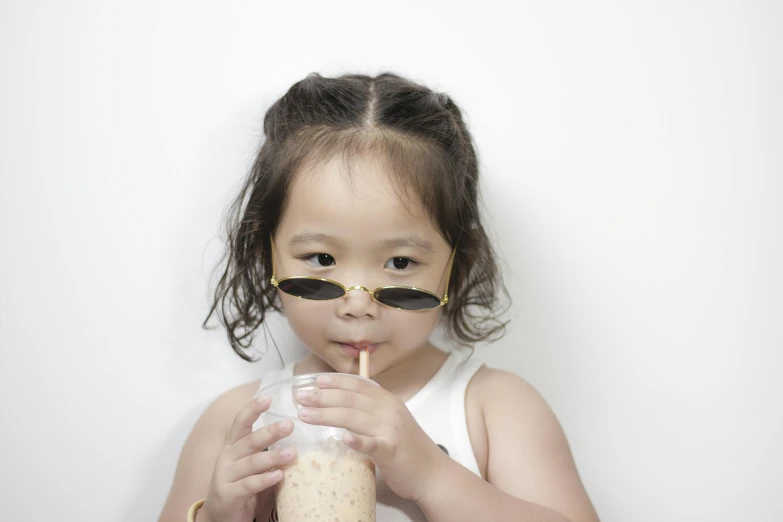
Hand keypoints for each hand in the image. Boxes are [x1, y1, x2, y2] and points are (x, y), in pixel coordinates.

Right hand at [200, 396, 295, 521]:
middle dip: (270, 432)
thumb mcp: (251, 465)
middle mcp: (227, 458)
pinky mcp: (228, 495)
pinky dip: (264, 480)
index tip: (267, 397)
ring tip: (292, 453)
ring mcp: (225, 477)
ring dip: (272, 457)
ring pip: (251, 463)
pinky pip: (248, 485)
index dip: (252, 409)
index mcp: (233, 446)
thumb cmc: (241, 485)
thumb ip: (266, 452)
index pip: (240, 423)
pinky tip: (279, 476)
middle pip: (249, 441)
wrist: (219, 516)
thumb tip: (298, 436)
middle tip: (290, 424)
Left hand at [295, 375, 450, 502]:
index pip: (357, 384)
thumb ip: (371, 409)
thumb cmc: (407, 447)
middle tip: (299, 396)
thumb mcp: (391, 420)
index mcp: (387, 400)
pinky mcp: (391, 450)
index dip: (334, 381)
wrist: (432, 472)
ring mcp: (390, 429)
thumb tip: (342, 401)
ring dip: (326, 414)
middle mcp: (389, 410)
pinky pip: (371, 443)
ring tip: (305, 415)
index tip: (314, 381)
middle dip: (322, 396)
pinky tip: (341, 438)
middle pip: (350, 398)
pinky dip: (356, 440)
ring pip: (353, 417)